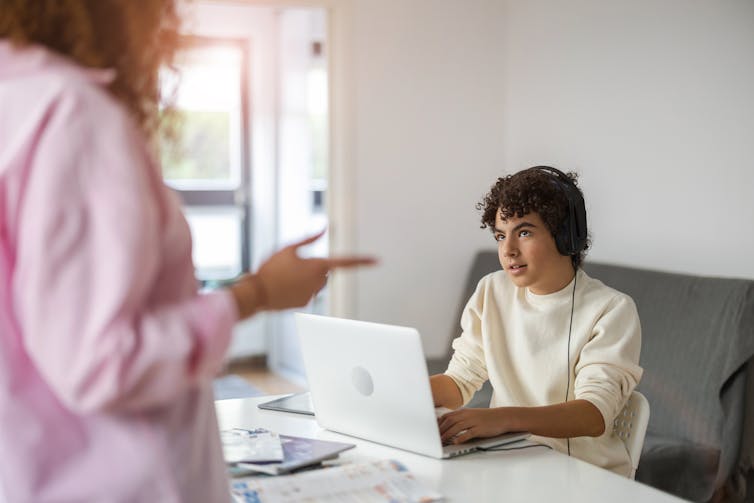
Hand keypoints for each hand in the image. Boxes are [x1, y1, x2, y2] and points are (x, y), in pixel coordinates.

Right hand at [230, 230, 376, 316]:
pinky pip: (307, 293)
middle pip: (325, 272)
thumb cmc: (271, 267)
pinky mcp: (306, 304)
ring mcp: (313, 294)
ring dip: (306, 279)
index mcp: (318, 265)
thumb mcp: (288, 247)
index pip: (345, 262)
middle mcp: (319, 281)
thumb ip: (309, 238)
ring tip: (285, 277)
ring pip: (317, 283)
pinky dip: (298, 289)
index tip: (377, 260)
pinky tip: (284, 288)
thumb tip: (324, 227)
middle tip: (292, 266)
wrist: (257, 293)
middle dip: (314, 267)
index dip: (362, 261)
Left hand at [437, 408, 508, 444]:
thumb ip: (460, 419)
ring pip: (457, 427)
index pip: (447, 416)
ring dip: (447, 434)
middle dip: (440, 430)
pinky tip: (456, 442)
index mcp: (464, 412)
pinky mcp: (480, 428)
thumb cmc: (486, 418)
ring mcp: (474, 421)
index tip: (432, 430)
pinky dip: (461, 437)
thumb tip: (448, 425)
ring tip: (441, 441)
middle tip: (433, 438)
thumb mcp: (472, 415)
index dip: (438, 424)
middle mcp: (467, 415)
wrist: (502, 417)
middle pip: (450, 421)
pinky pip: (469, 433)